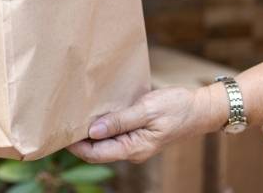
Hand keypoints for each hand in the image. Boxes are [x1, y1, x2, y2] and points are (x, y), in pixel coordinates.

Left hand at [68, 86, 227, 162]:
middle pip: (97, 150)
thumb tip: (93, 131)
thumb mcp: (147, 110)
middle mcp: (132, 150)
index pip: (96, 154)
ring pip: (105, 142)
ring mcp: (135, 143)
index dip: (76, 145)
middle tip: (62, 120)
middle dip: (79, 139)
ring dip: (90, 131)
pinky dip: (103, 124)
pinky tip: (94, 111)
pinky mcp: (138, 133)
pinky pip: (115, 133)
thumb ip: (120, 121)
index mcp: (134, 148)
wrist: (202, 108)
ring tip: (75, 114)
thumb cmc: (177, 107)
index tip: (60, 132)